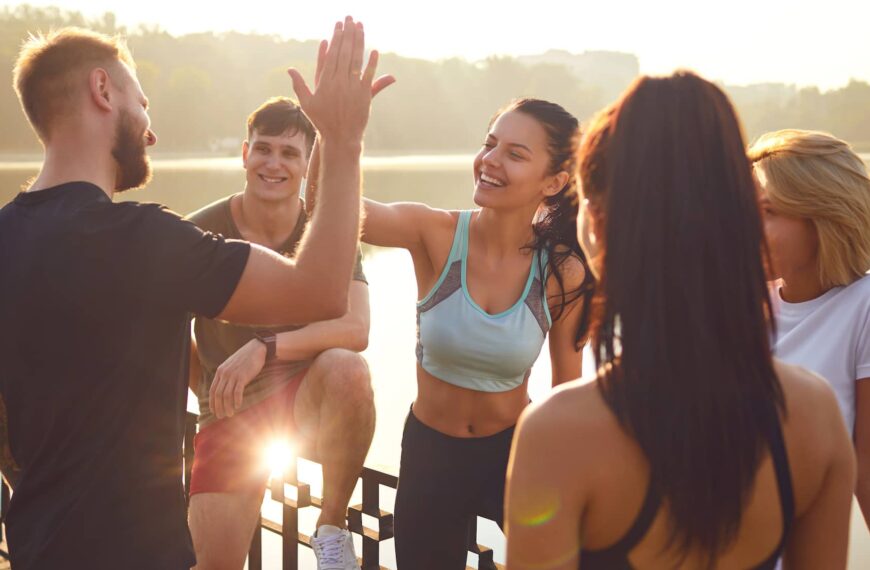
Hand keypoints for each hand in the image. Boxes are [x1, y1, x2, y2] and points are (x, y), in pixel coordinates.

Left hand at [209, 339, 266, 418]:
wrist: (256, 348)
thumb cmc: (246, 358)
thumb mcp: (232, 365)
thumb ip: (226, 374)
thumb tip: (225, 387)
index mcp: (220, 371)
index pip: (212, 390)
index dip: (212, 402)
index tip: (214, 411)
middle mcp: (224, 373)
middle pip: (218, 394)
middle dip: (218, 407)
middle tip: (221, 416)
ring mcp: (233, 375)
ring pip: (226, 395)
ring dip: (227, 406)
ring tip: (230, 414)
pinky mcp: (243, 376)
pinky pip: (237, 391)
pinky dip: (237, 400)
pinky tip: (238, 406)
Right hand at [288, 16, 385, 144]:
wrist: (339, 137)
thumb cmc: (321, 121)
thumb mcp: (307, 103)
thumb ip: (299, 84)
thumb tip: (290, 70)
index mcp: (325, 82)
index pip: (332, 54)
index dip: (337, 38)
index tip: (339, 25)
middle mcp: (338, 82)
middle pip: (345, 52)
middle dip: (348, 34)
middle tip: (350, 19)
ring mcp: (352, 88)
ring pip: (356, 60)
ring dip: (359, 42)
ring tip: (361, 27)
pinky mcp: (364, 95)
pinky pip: (369, 75)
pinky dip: (372, 63)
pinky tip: (374, 50)